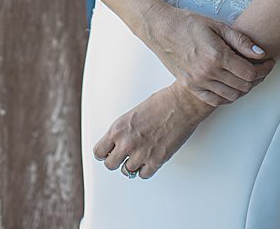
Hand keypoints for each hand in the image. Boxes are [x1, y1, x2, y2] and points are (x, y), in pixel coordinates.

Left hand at [94, 84, 209, 179]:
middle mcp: (126, 143)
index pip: (98, 152)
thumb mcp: (131, 115)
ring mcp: (141, 153)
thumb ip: (122, 131)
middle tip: (121, 157)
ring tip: (138, 156)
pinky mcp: (157, 160)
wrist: (181, 104)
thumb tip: (118, 142)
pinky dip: (145, 170)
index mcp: (118, 129)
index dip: (103, 153)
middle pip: (110, 165)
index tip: (107, 153)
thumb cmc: (160, 104)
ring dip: (132, 165)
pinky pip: (144, 175)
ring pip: (127, 172)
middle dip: (116, 161)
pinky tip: (148, 161)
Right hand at [144, 5, 273, 106]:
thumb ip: (240, 40)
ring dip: (245, 88)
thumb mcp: (216, 25)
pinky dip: (228, 96)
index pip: (250, 73)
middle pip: (244, 86)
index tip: (268, 62)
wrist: (160, 28)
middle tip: (261, 68)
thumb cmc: (187, 23)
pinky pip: (216, 100)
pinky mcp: (190, 86)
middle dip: (258, 78)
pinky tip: (231, 85)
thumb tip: (261, 54)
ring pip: (232, 95)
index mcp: (217, 55)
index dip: (265, 69)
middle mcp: (208, 72)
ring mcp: (198, 82)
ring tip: (247, 76)